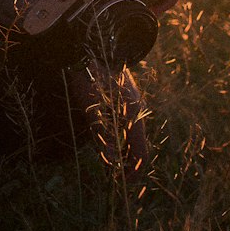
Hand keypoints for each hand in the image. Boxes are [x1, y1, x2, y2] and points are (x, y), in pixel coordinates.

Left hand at [69, 62, 149, 176]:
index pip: (141, 150)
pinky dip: (119, 139)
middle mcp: (134, 110)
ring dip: (123, 152)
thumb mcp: (93, 107)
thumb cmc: (90, 76)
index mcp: (134, 113)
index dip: (136, 170)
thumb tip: (111, 161)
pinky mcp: (119, 100)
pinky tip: (111, 144)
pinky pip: (123, 125)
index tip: (127, 184)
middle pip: (137, 144)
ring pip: (130, 135)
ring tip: (114, 166)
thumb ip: (103, 134)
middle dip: (129, 163)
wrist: (88, 46)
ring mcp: (128, 105)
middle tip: (118, 178)